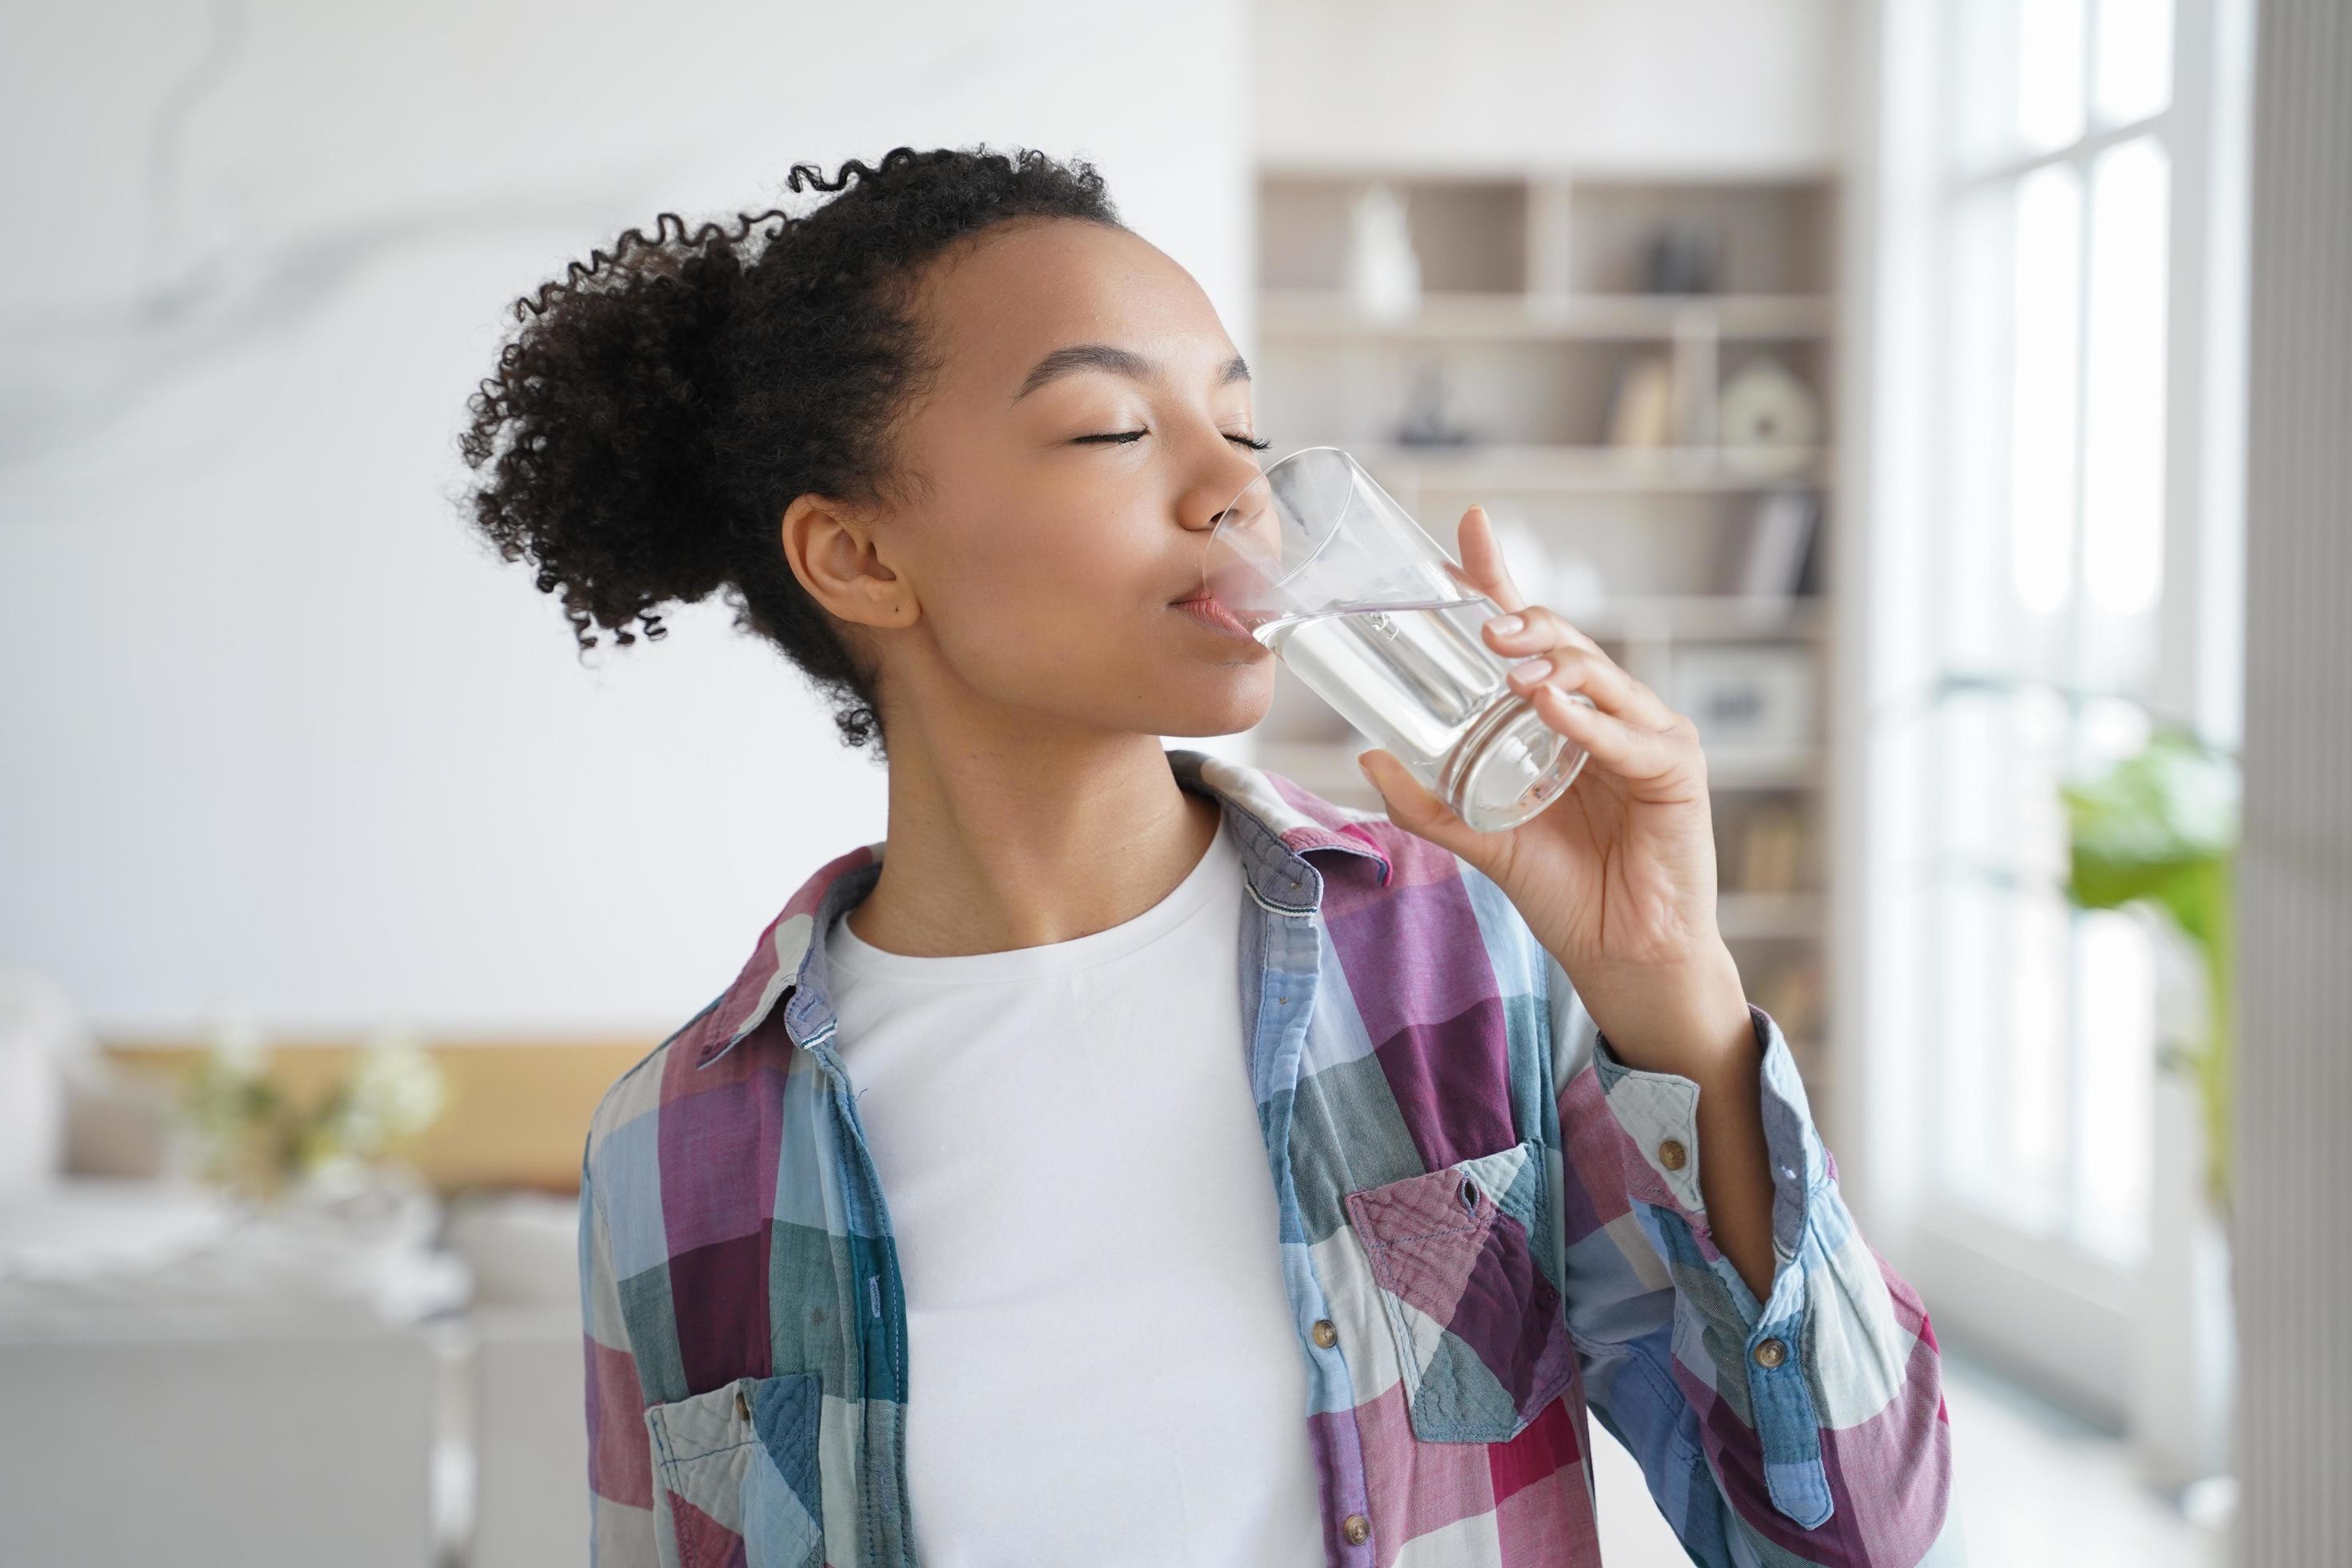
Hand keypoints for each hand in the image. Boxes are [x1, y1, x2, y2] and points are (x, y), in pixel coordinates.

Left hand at [1355, 504, 1747, 1065]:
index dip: (1500, 582)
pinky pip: (1629, 736)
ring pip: (1599, 676)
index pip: (1531, 636)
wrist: (1623, 958)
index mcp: (1564, 718)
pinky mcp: (1676, 771)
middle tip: (1478, 619)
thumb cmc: (1566, 892)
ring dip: (1553, 659)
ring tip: (1507, 659)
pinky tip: (1550, 703)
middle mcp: (1607, 715)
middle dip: (1521, 620)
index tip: (1467, 530)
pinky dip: (1589, 718)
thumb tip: (1368, 755)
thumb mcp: (1484, 841)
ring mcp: (1647, 736)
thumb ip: (1430, 804)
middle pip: (1565, 644)